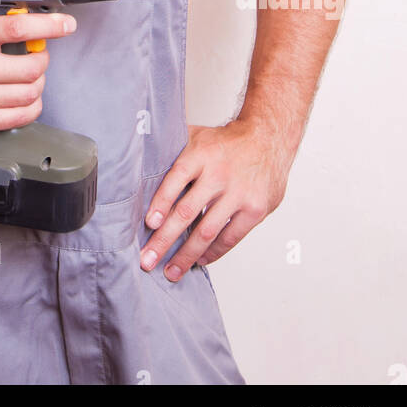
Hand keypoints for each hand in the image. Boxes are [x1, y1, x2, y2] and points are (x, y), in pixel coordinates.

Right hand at [0, 6, 76, 137]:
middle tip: (39, 54)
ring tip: (31, 75)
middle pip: (31, 68)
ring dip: (38, 83)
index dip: (50, 26)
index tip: (66, 25)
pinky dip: (30, 106)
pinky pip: (18, 118)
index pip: (18, 30)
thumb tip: (20, 16)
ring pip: (29, 94)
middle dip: (43, 59)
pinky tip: (24, 96)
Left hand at [140, 120, 292, 281]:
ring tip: (172, 271)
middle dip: (164, 240)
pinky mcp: (255, 209)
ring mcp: (238, 193)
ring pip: (207, 231)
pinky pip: (230, 237)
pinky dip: (213, 252)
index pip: (175, 179)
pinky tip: (200, 260)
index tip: (149, 224)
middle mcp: (218, 174)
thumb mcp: (197, 136)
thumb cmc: (226, 142)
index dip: (160, 202)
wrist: (268, 139)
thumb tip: (139, 163)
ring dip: (187, 255)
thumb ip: (172, 150)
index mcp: (200, 154)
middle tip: (148, 260)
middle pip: (186, 212)